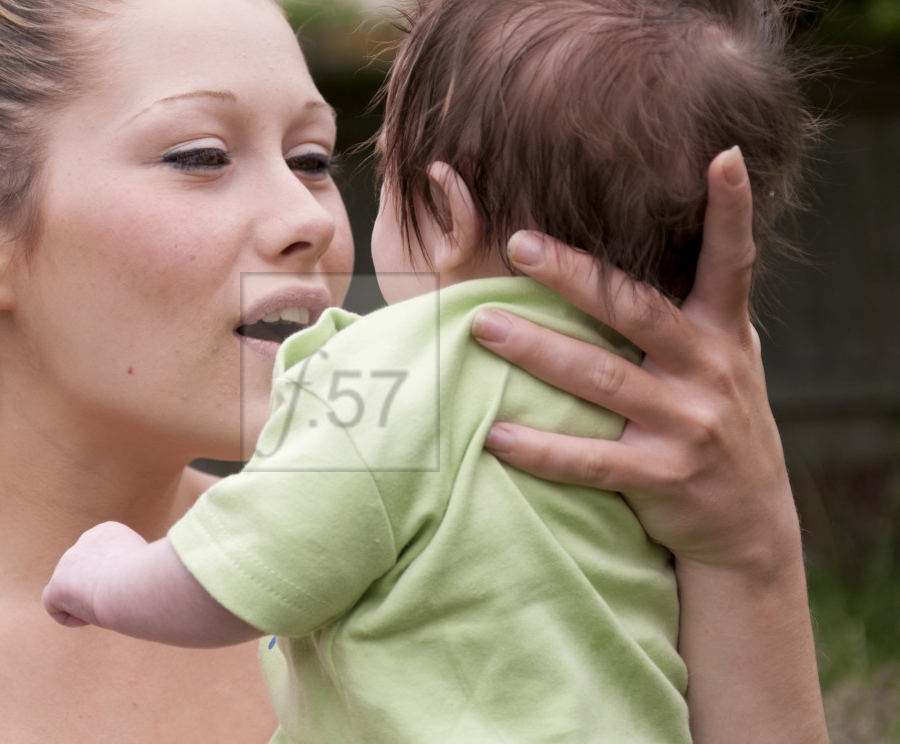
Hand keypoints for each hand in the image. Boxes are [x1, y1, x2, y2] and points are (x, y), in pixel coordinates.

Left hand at [42, 521, 147, 628]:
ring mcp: (68, 561)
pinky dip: (74, 618)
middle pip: (87, 578)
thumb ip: (127, 570)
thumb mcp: (144, 568)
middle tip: (123, 597)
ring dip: (91, 604)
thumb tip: (123, 588)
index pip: (103, 563)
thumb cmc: (153, 582)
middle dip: (101, 591)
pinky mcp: (57, 583)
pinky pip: (56, 608)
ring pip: (73, 594)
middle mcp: (85, 540)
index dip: (118, 580)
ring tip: (111, 602)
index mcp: (109, 532)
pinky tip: (93, 613)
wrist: (141, 585)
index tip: (133, 585)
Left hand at [472, 147, 799, 574]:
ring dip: (536, 352)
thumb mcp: (725, 362)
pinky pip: (590, 460)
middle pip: (635, 311)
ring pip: (600, 379)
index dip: (730, 211)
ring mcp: (688, 425)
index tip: (721, 156)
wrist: (748, 526)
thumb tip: (664, 240)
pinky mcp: (662, 477)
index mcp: (723, 334)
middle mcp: (710, 370)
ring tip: (481, 326)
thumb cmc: (718, 425)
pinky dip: (541, 448)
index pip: (731, 263)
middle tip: (517, 242)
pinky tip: (495, 434)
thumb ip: (694, 312)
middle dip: (574, 276)